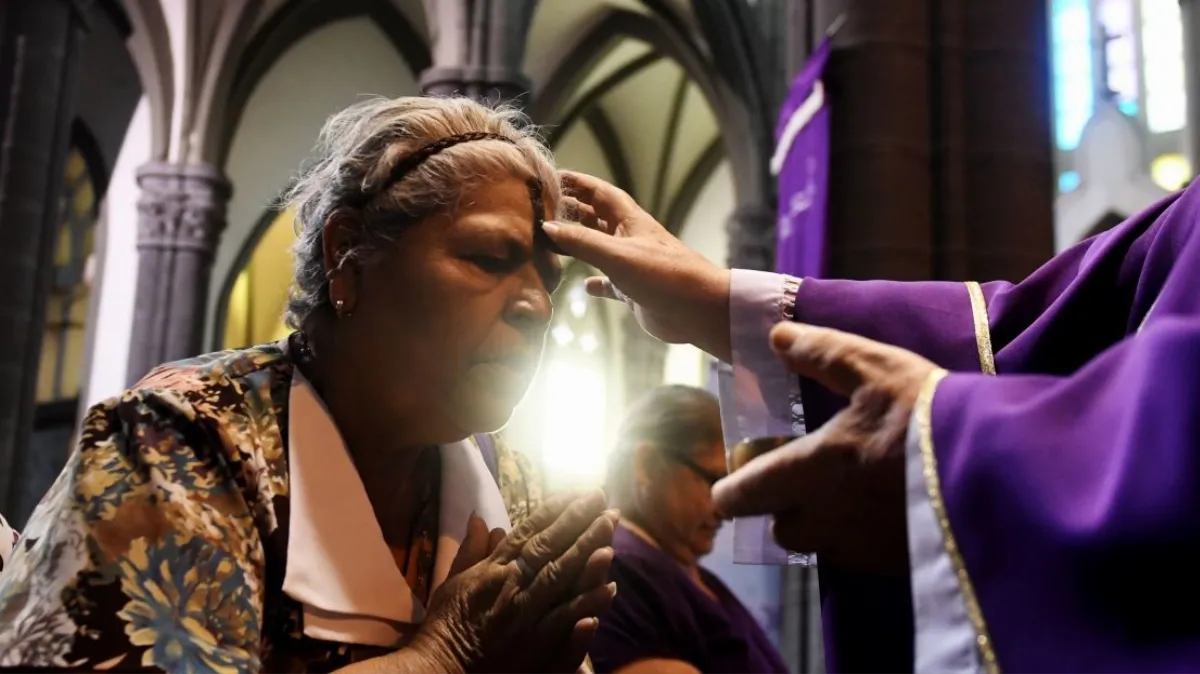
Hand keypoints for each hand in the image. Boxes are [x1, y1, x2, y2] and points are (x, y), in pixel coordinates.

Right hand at [413, 490, 618, 673]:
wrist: (441, 668)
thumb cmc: (446, 625)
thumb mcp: (452, 582)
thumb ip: (470, 550)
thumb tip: (479, 517)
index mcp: (492, 568)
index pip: (527, 531)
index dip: (553, 509)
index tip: (575, 490)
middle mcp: (510, 584)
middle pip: (549, 545)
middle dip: (577, 518)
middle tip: (602, 497)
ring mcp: (523, 612)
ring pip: (561, 574)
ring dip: (587, 548)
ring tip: (609, 526)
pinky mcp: (533, 642)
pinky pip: (565, 618)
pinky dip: (587, 603)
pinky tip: (610, 588)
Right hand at [542, 171, 733, 360]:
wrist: (698, 309)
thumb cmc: (662, 274)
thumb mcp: (617, 254)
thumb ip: (582, 241)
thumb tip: (547, 227)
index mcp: (630, 220)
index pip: (600, 193)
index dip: (578, 183)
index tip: (552, 177)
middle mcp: (630, 238)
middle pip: (596, 217)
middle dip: (573, 211)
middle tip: (544, 209)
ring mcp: (632, 264)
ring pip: (600, 248)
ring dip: (580, 244)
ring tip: (553, 242)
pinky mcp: (634, 289)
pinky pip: (610, 282)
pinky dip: (596, 283)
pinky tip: (585, 286)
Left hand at [712, 322, 939, 574]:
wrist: (1003, 474)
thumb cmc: (930, 417)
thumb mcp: (877, 368)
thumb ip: (822, 353)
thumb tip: (776, 336)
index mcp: (810, 470)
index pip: (744, 495)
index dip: (731, 491)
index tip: (733, 481)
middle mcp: (825, 519)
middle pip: (781, 529)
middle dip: (784, 511)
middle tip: (803, 481)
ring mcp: (861, 550)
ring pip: (823, 547)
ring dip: (825, 527)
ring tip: (851, 495)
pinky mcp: (897, 567)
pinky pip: (862, 558)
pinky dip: (865, 539)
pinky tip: (888, 512)